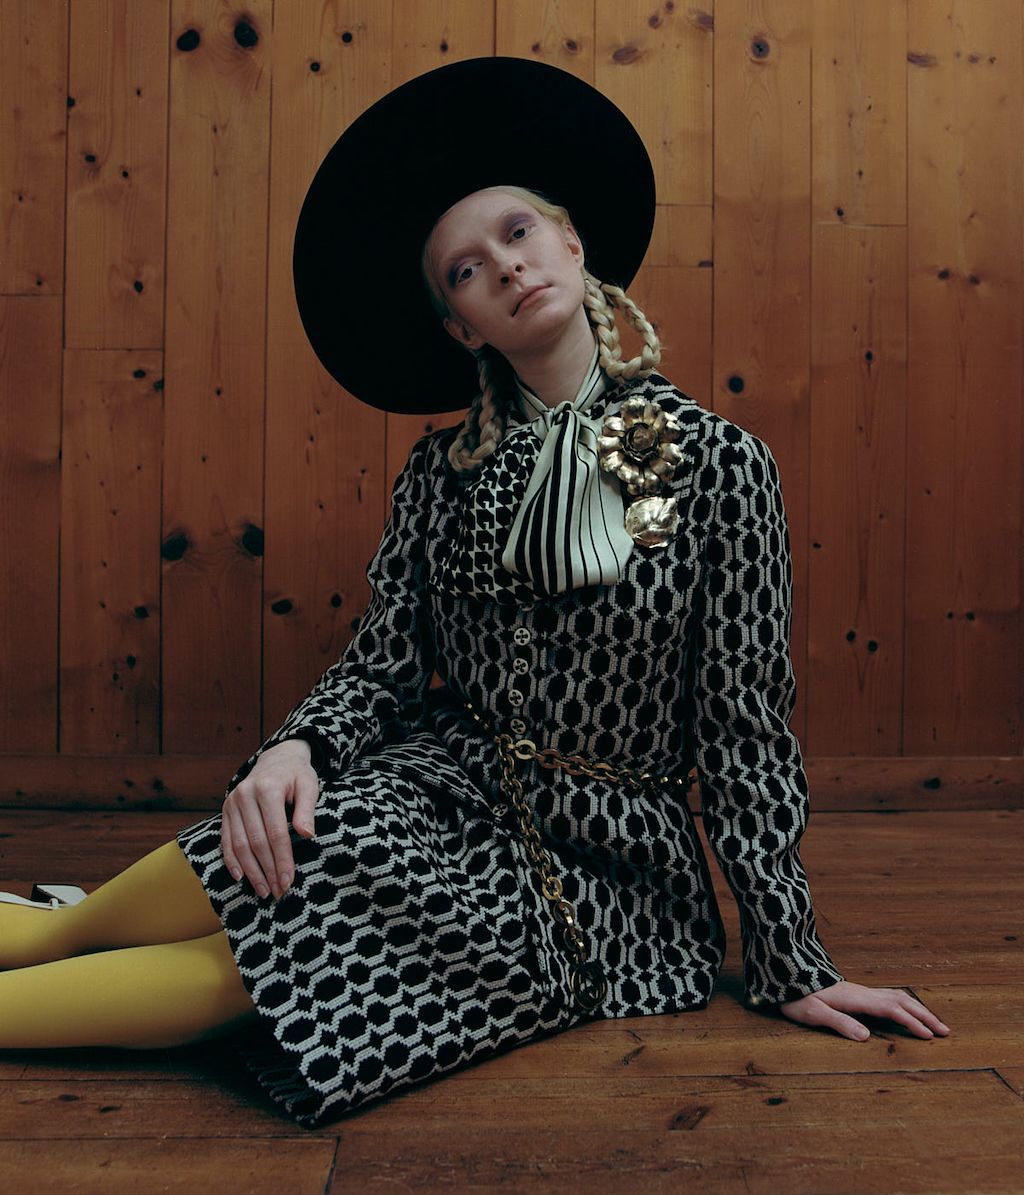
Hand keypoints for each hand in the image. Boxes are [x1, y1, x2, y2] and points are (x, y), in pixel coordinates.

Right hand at [221, 739, 317, 899]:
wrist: (277, 759)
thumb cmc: (296, 774)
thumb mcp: (309, 785)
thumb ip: (307, 809)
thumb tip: (308, 836)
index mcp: (268, 789)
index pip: (275, 833)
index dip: (282, 859)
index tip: (288, 881)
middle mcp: (245, 795)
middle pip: (256, 842)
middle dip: (267, 870)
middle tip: (278, 892)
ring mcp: (232, 802)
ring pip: (239, 844)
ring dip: (250, 871)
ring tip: (263, 890)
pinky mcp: (225, 809)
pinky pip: (225, 839)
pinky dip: (231, 860)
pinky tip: (240, 876)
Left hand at [778, 981, 950, 1040]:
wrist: (786, 976)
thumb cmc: (797, 997)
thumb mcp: (813, 1013)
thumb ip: (839, 1023)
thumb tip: (867, 1037)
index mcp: (855, 998)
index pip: (891, 1010)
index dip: (911, 1022)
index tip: (929, 1036)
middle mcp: (862, 993)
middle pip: (901, 1001)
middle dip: (924, 1015)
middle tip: (946, 1031)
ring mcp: (860, 992)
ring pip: (896, 997)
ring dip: (917, 1009)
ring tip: (934, 1023)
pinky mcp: (856, 994)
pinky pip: (889, 998)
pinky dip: (906, 1005)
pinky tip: (908, 1012)